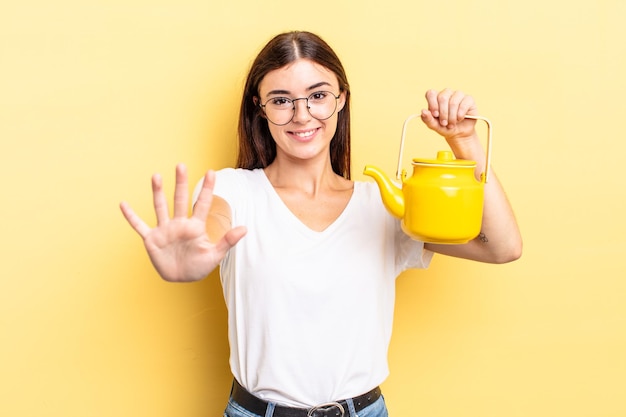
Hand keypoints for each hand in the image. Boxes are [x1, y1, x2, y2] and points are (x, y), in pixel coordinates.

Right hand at [120, 164, 245, 281]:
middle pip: (180, 199)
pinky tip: (123, 204)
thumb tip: (245, 228)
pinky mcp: (152, 239)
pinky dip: (131, 217)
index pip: (202, 203)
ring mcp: (165, 230)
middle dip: (181, 183)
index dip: (207, 188)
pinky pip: (140, 226)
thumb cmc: (198, 266)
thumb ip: (227, 241)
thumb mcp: (215, 255)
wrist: (181, 278)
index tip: (211, 172)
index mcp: (195, 227)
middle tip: (181, 165)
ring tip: (156, 176)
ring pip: (160, 207)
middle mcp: (179, 224)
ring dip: (158, 192)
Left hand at [420, 88, 477, 140]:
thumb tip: (423, 111)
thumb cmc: (445, 127)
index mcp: (436, 98)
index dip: (432, 104)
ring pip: (453, 102)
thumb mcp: (435, 126)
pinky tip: (459, 119)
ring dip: (452, 116)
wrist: (459, 133)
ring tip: (451, 124)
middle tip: (444, 123)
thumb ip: (428, 119)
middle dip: (443, 113)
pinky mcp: (468, 99)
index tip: (435, 115)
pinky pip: (463, 104)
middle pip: (442, 97)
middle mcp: (447, 93)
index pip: (431, 93)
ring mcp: (458, 95)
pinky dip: (460, 114)